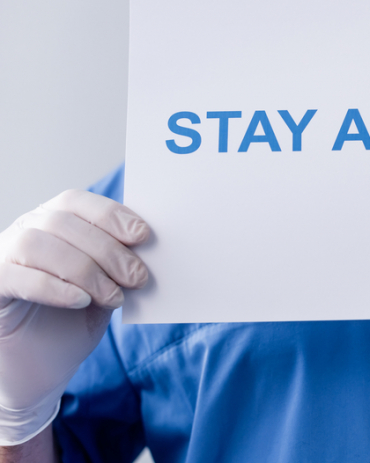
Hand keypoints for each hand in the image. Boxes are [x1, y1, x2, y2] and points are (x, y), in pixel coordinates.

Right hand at [0, 190, 149, 445]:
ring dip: (84, 269)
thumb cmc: (74, 324)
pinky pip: (15, 276)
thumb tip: (151, 247)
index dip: (110, 214)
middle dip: (107, 249)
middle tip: (137, 277)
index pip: (75, 201)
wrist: (40, 372)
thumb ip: (118, 264)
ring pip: (37, 243)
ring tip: (112, 296)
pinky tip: (80, 301)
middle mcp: (22, 233)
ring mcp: (1, 257)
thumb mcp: (104, 288)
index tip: (143, 235)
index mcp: (51, 223)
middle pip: (62, 222)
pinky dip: (53, 286)